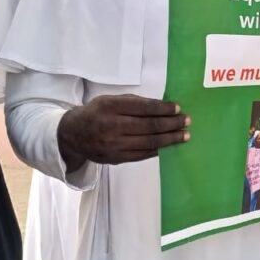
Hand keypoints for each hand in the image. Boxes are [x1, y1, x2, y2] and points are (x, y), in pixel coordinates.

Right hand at [57, 94, 189, 171]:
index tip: (177, 108)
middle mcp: (112, 126)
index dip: (163, 109)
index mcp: (111, 107)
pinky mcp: (116, 158)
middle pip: (149, 126)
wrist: (72, 135)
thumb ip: (134, 103)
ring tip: (185, 135)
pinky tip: (169, 146)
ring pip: (149, 142)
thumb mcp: (110, 100)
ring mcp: (114, 145)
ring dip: (170, 139)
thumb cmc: (96, 113)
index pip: (144, 108)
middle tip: (186, 121)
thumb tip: (163, 107)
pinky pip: (142, 155)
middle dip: (172, 124)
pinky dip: (158, 150)